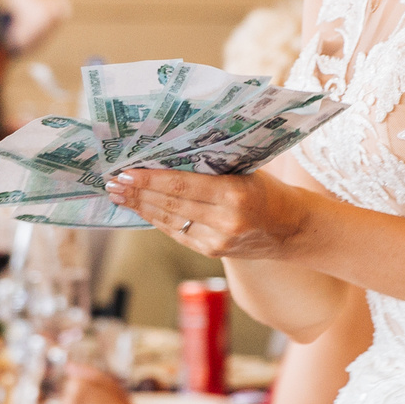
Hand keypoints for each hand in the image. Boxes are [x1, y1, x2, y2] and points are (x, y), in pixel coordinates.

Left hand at [103, 167, 313, 258]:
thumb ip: (212, 165)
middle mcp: (225, 222)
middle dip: (138, 193)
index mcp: (235, 195)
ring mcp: (217, 241)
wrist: (292, 229)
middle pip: (171, 205)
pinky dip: (156, 219)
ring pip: (169, 220)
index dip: (151, 180)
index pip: (184, 186)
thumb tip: (167, 151)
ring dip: (140, 207)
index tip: (127, 172)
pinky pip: (176, 232)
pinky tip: (139, 208)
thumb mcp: (246, 170)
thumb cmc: (267, 189)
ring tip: (117, 194)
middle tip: (112, 181)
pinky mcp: (211, 252)